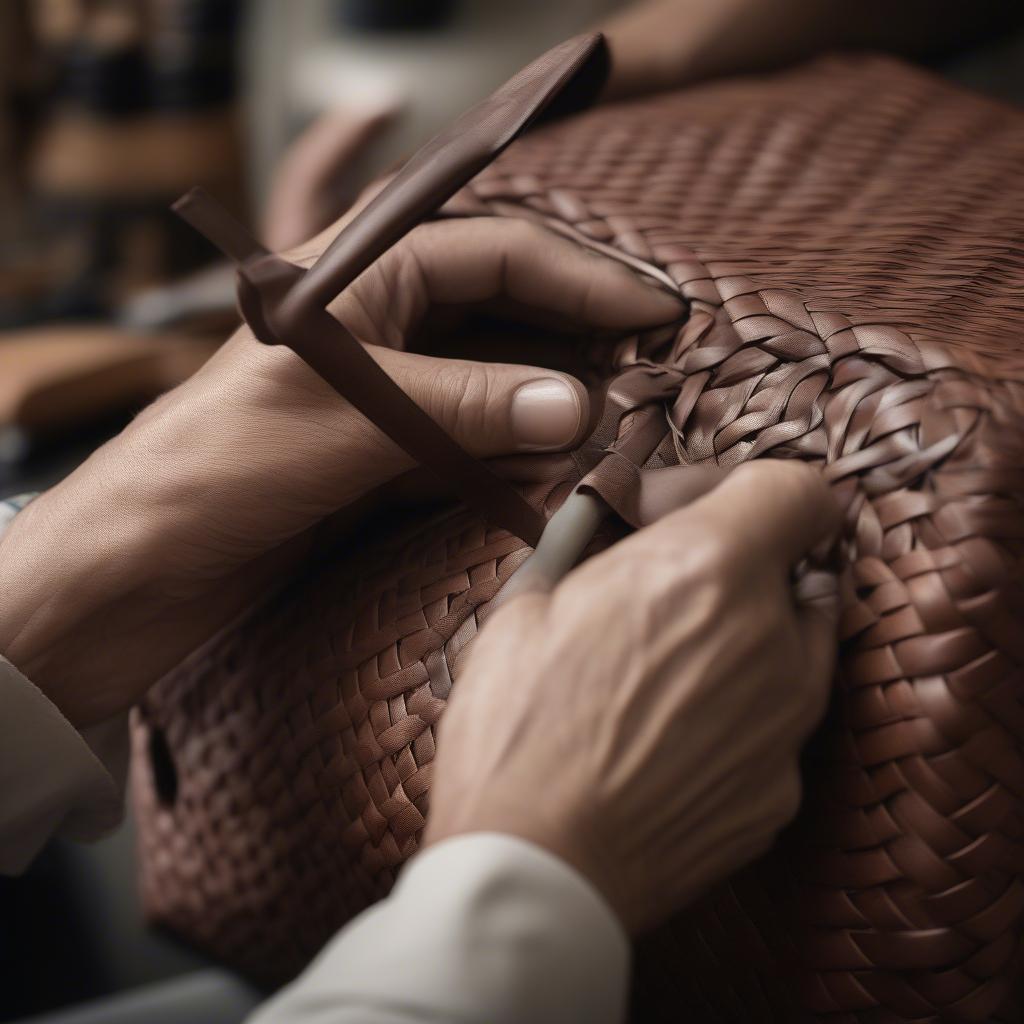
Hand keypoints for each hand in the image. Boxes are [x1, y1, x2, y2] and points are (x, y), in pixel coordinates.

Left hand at [0, 216, 682, 726]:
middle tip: (655, 370)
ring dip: (555, 398)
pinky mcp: (385, 451)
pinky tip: (559, 471)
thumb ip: (469, 406)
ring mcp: (385, 388)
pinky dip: (516, 452)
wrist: (138, 568)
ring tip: (621, 424)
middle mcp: (379, 321)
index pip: (496, 251)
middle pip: (505, 308)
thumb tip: (581, 404)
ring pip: (495, 375)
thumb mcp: (350, 420)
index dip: (585, 277)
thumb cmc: (216, 467)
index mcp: (358, 274)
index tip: (658, 313)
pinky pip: (472, 436)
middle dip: (581, 335)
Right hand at [425, 460, 840, 931]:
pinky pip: (777, 726)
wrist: (532, 870)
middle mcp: (771, 639)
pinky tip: (669, 742)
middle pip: (797, 569)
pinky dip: (739, 716)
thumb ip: (590, 544)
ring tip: (666, 672)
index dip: (752, 491)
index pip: (800, 488)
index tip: (706, 514)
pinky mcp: (782, 791)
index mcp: (708, 568)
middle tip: (666, 594)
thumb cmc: (515, 729)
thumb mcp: (527, 603)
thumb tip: (611, 517)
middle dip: (739, 568)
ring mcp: (788, 723)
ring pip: (797, 646)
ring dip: (746, 638)